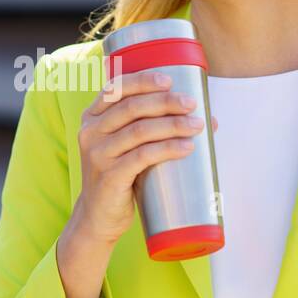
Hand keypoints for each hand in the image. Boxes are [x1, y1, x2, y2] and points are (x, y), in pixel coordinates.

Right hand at [68, 68, 217, 246]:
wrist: (99, 217)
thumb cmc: (120, 176)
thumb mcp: (124, 147)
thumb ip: (151, 128)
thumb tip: (206, 118)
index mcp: (92, 117)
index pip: (116, 89)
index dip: (143, 80)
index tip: (170, 80)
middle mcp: (90, 132)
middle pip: (131, 107)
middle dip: (166, 102)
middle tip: (192, 104)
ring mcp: (98, 155)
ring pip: (139, 131)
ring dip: (173, 125)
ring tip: (198, 126)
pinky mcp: (109, 177)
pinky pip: (142, 157)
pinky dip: (167, 149)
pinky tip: (187, 147)